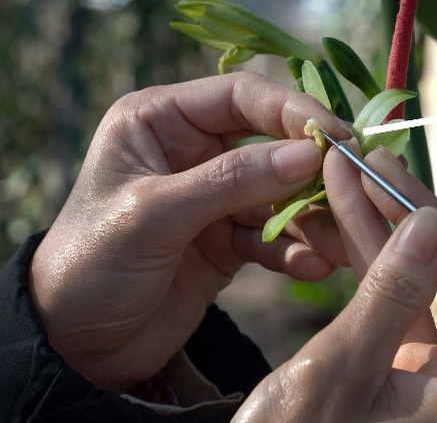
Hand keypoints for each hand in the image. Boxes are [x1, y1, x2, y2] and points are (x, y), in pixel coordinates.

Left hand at [29, 72, 350, 391]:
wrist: (76, 345)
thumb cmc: (91, 264)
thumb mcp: (156, 215)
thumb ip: (232, 181)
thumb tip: (310, 154)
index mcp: (161, 121)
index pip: (242, 97)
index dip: (293, 111)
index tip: (337, 138)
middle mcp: (192, 151)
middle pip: (271, 145)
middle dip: (311, 172)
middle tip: (354, 190)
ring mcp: (214, 197)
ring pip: (280, 195)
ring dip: (312, 218)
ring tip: (342, 243)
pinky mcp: (228, 240)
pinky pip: (274, 236)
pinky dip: (295, 250)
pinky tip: (315, 265)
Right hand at [233, 145, 436, 421]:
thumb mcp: (339, 376)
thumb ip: (390, 297)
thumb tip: (431, 227)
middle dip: (423, 220)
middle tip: (380, 168)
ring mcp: (426, 373)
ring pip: (423, 284)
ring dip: (387, 228)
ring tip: (351, 169)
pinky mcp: (391, 367)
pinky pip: (392, 302)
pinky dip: (368, 260)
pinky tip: (343, 211)